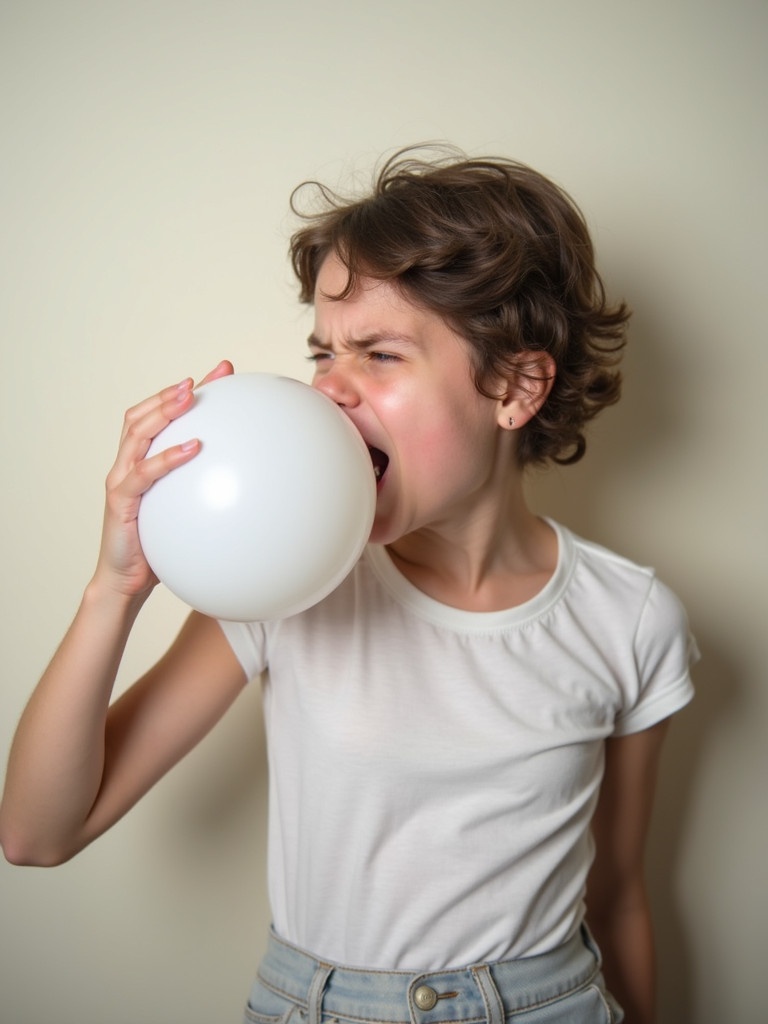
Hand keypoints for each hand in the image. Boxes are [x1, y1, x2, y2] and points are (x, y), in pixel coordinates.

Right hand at [94, 360, 233, 598]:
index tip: (219, 372)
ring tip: (190, 396)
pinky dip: (167, 457)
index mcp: (140, 462)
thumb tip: (251, 481)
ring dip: (163, 411)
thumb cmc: (159, 545)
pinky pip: (144, 474)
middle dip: (171, 393)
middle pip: (141, 416)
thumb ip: (206, 491)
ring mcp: (121, 480)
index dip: (182, 392)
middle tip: (202, 377)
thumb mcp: (186, 512)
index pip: (156, 416)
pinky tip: (193, 447)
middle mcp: (127, 465)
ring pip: (137, 434)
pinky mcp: (121, 502)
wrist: (127, 581)